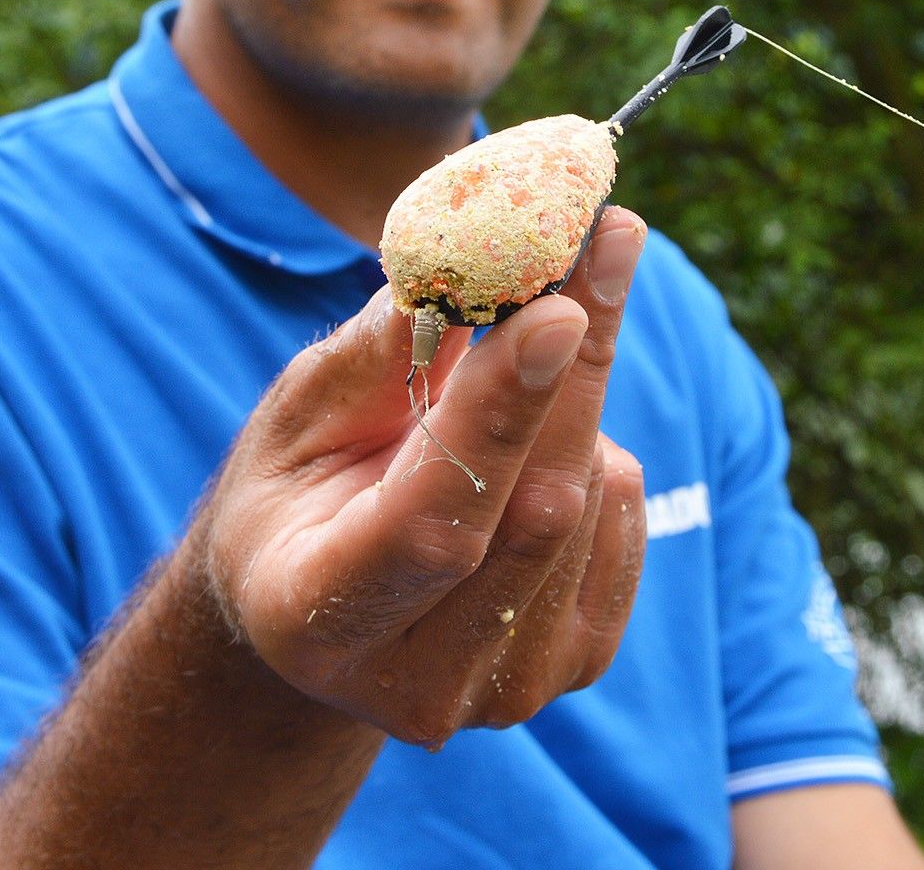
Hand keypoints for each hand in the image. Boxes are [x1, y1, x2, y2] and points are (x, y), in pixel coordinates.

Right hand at [192, 206, 647, 746]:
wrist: (326, 603)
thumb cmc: (298, 492)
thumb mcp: (298, 416)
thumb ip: (376, 359)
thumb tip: (469, 276)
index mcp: (317, 616)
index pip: (434, 520)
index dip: (501, 414)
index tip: (558, 307)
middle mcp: (419, 681)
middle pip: (535, 510)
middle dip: (576, 362)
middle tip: (612, 235)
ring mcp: (508, 688)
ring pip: (590, 501)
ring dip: (575, 396)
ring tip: (520, 365)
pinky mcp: (576, 663)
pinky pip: (624, 514)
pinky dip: (597, 445)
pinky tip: (542, 435)